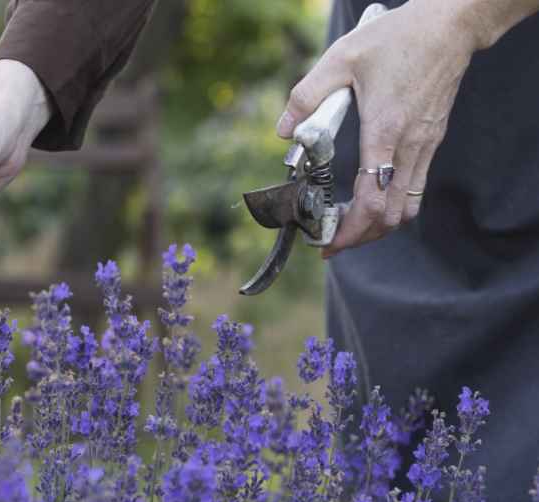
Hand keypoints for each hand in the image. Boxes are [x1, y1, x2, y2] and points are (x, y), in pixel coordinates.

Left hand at [276, 0, 479, 256]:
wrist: (449, 26)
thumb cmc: (396, 39)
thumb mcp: (341, 59)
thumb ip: (307, 96)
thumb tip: (284, 130)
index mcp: (385, 132)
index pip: (371, 201)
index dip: (349, 231)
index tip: (326, 244)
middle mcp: (409, 147)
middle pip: (390, 216)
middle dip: (360, 238)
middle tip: (332, 244)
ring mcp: (424, 146)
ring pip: (406, 207)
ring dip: (378, 226)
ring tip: (350, 229)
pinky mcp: (431, 141)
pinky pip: (414, 188)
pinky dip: (392, 205)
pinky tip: (371, 200)